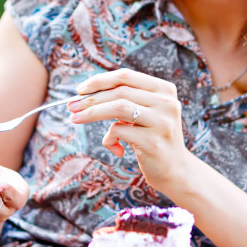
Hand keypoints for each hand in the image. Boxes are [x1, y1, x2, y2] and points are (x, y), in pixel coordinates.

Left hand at [68, 68, 191, 189]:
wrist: (175, 170)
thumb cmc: (152, 138)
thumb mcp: (143, 114)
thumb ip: (124, 100)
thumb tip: (85, 94)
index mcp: (164, 89)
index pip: (126, 76)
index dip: (100, 80)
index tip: (80, 90)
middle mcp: (167, 102)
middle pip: (120, 91)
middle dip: (90, 98)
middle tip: (71, 106)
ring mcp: (162, 122)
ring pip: (118, 107)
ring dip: (92, 113)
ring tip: (76, 119)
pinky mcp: (154, 142)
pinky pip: (119, 132)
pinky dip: (109, 138)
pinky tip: (113, 147)